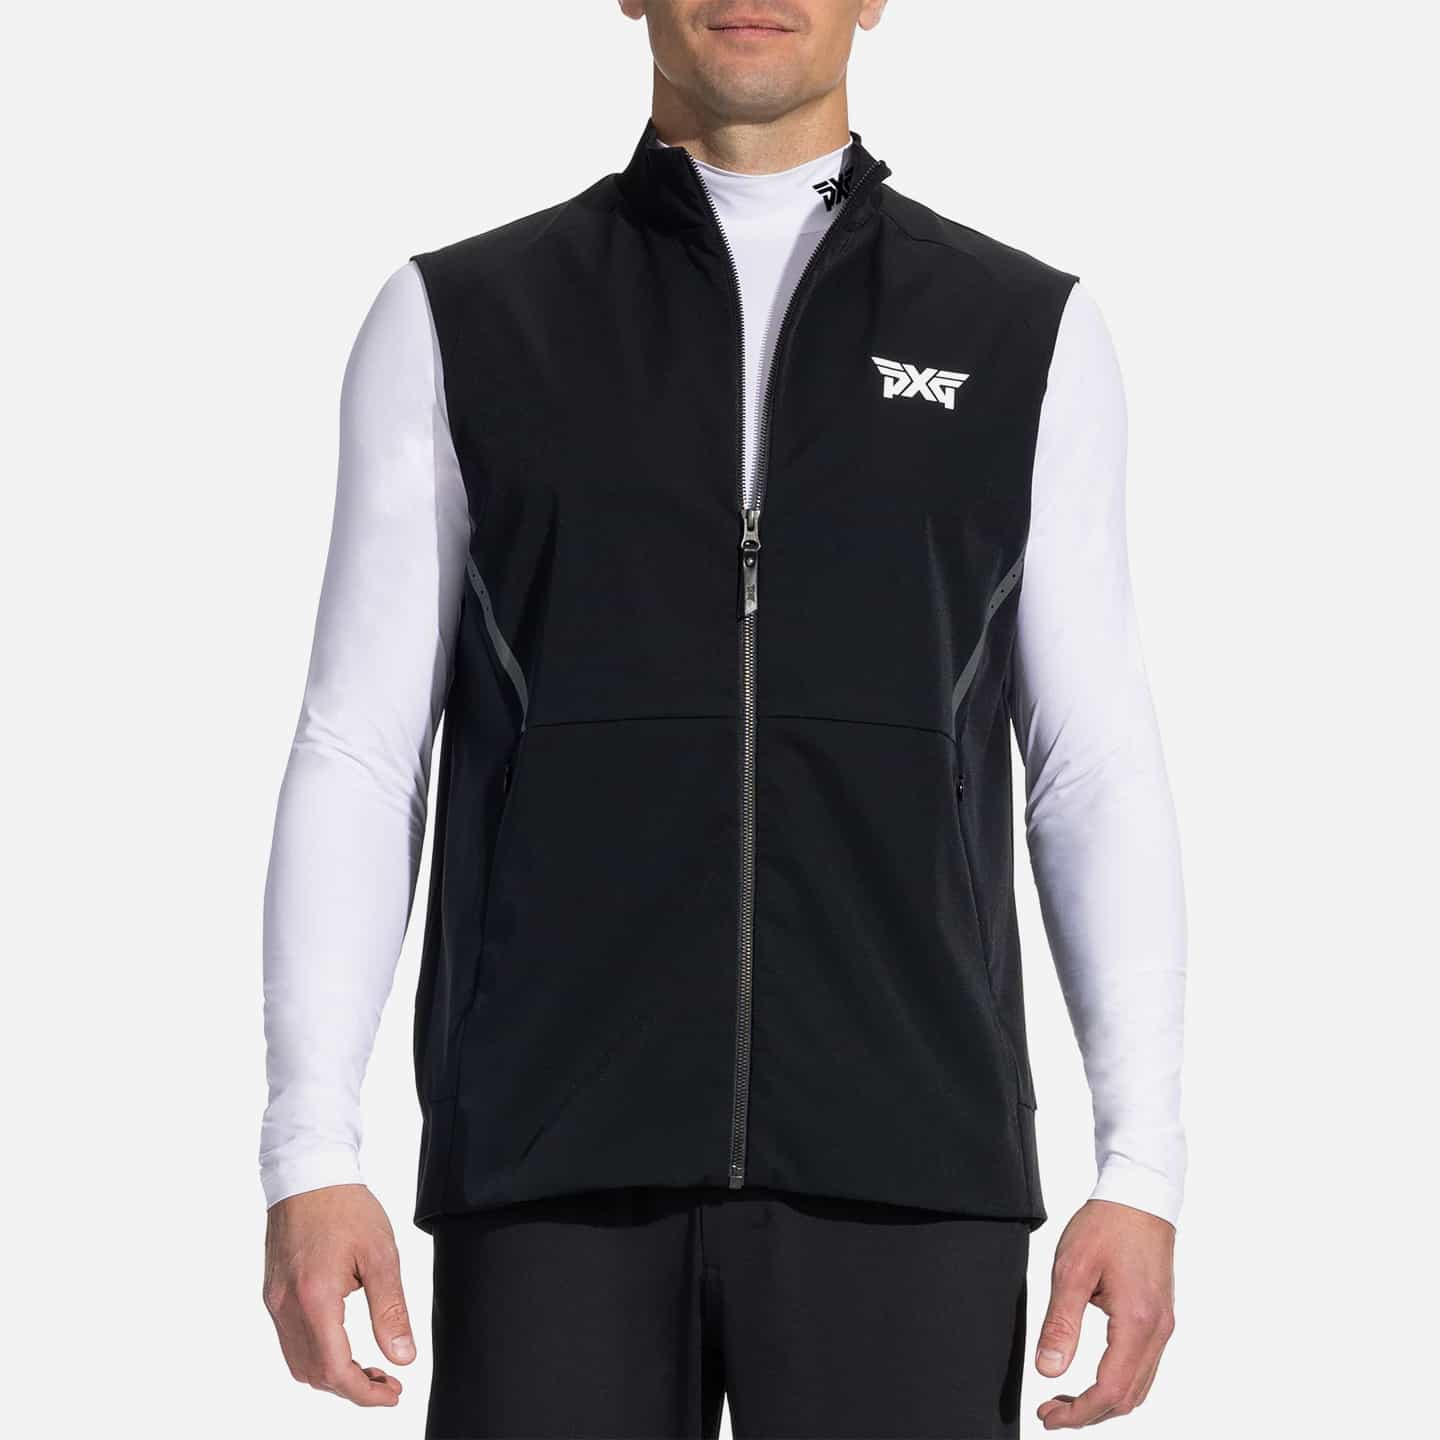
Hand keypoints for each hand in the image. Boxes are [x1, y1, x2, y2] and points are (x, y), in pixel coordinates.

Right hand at [263, 1183, 414, 1406]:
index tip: (392, 1394)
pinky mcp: (273, 1293)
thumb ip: (390, 1310)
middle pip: (314, 1374)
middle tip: (387, 1384)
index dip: (364, 1392)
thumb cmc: (345, 1206)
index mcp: (314, 1298)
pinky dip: (317, 1355)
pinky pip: (290, 1341)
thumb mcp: (380, 1254)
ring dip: (333, 1375)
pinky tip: (343, 1344)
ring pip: (299, 1363)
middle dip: (351, 1388)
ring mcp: (274, 1301)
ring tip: (369, 1368)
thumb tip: (402, 1357)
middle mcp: (286, 1306)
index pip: (335, 1369)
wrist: (308, 1172)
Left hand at [1034, 1199, 1175, 1427]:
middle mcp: (1157, 1331)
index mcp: (1136, 1322)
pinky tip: (1093, 1376)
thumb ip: (1061, 1323)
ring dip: (1104, 1401)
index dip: (1079, 1413)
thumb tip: (1049, 1370)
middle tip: (1051, 1412)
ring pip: (1138, 1387)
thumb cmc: (1106, 1225)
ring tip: (1066, 1399)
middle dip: (1089, 1414)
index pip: (1110, 1390)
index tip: (1049, 1416)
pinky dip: (1118, 1383)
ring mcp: (1163, 1326)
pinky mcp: (1160, 1318)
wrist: (1140, 1195)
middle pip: (1127, 1398)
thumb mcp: (1072, 1270)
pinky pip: (1144, 1366)